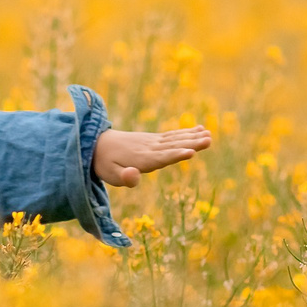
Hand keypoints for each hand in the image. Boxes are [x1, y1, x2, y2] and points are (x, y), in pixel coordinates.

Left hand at [94, 125, 211, 187]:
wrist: (97, 144)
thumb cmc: (105, 164)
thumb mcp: (110, 175)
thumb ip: (123, 177)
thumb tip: (133, 176)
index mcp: (141, 159)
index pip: (161, 157)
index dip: (175, 155)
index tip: (190, 152)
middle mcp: (150, 148)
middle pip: (173, 146)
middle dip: (191, 143)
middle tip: (209, 139)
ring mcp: (152, 142)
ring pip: (175, 139)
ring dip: (192, 136)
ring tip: (209, 134)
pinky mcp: (154, 139)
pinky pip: (172, 135)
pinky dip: (185, 132)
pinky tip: (199, 129)